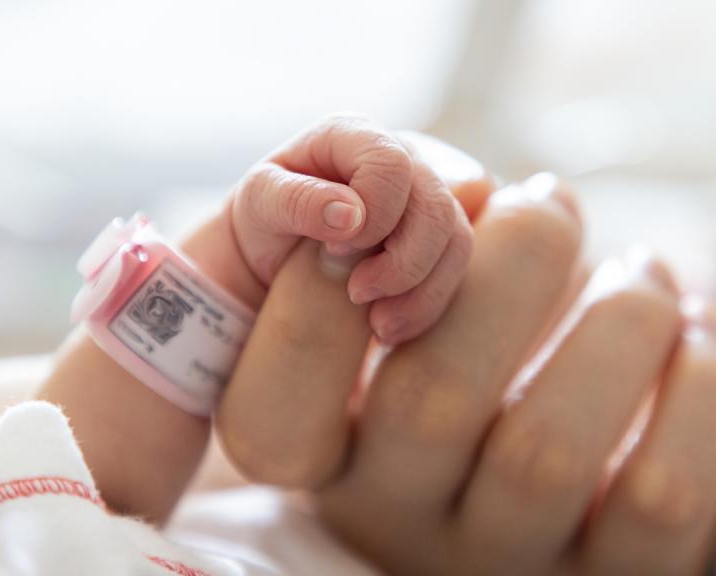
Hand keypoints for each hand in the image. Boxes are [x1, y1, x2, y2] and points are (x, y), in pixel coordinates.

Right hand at [218, 164, 715, 574]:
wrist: (566, 503)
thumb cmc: (475, 383)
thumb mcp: (411, 346)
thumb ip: (411, 276)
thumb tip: (481, 196)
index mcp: (336, 467)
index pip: (272, 415)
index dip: (314, 304)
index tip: (388, 216)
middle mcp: (404, 525)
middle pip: (429, 403)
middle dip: (507, 266)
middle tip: (547, 200)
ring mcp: (502, 561)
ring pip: (544, 450)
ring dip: (616, 318)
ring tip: (643, 269)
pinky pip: (657, 495)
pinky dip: (695, 386)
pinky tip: (694, 338)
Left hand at [226, 115, 482, 343]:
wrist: (273, 254)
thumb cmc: (264, 218)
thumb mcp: (260, 202)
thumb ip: (299, 200)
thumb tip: (352, 215)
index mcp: (354, 136)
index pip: (391, 165)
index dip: (374, 213)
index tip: (334, 248)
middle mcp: (400, 159)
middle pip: (436, 207)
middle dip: (402, 262)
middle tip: (357, 293)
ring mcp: (423, 198)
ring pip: (456, 242)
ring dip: (419, 291)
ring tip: (376, 324)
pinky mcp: (435, 239)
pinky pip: (454, 271)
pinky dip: (426, 306)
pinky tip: (388, 327)